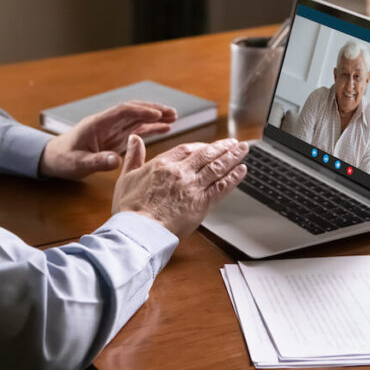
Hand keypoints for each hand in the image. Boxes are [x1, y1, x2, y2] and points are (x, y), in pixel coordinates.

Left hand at [39, 101, 177, 179]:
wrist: (53, 159)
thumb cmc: (63, 160)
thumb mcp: (78, 164)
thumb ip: (97, 161)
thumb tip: (116, 160)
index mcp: (97, 124)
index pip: (122, 112)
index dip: (141, 111)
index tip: (157, 115)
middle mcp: (107, 123)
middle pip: (133, 111)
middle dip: (153, 110)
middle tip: (173, 113)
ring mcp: (112, 129)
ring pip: (137, 118)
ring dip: (155, 117)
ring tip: (175, 118)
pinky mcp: (116, 137)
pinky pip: (136, 129)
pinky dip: (151, 128)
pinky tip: (165, 129)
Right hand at [112, 134, 248, 237]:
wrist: (139, 230)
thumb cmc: (130, 209)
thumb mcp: (126, 177)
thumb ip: (133, 156)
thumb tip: (134, 138)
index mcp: (163, 164)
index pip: (187, 148)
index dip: (201, 145)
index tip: (208, 145)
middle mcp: (181, 172)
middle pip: (207, 154)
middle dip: (223, 147)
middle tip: (234, 142)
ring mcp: (193, 187)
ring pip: (218, 167)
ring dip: (233, 157)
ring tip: (243, 149)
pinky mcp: (202, 203)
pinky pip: (222, 186)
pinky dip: (234, 177)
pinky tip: (242, 170)